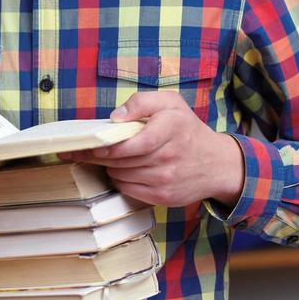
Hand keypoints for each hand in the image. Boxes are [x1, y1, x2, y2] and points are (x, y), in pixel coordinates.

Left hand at [60, 91, 244, 207]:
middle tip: (82, 150)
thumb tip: (115, 118)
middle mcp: (169, 155)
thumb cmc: (188, 129)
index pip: (132, 141)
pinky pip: (128, 189)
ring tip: (109, 157)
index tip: (91, 144)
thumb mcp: (171, 102)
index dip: (108, 145)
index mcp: (171, 127)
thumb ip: (141, 102)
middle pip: (121, 159)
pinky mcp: (162, 197)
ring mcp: (166, 179)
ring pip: (121, 174)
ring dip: (110, 166)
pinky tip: (124, 170)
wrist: (217, 164)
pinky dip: (120, 180)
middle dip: (98, 155)